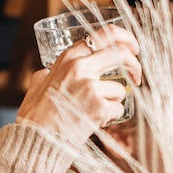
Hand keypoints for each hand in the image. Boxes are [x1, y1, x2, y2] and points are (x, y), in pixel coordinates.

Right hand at [17, 26, 140, 140]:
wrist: (36, 138)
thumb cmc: (36, 113)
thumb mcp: (39, 83)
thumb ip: (48, 73)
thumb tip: (49, 72)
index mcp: (68, 57)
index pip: (104, 34)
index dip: (125, 38)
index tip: (132, 48)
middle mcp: (80, 67)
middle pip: (121, 54)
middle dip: (135, 65)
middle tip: (136, 76)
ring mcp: (91, 87)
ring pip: (120, 89)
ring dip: (113, 101)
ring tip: (95, 111)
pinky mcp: (99, 108)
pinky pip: (117, 108)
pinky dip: (110, 116)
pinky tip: (95, 120)